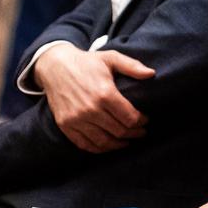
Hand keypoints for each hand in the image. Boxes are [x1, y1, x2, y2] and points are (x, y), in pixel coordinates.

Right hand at [34, 43, 154, 151]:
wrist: (55, 66)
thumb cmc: (86, 62)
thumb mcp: (111, 58)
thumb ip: (132, 66)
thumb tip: (152, 74)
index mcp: (104, 93)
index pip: (129, 117)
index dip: (141, 122)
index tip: (145, 120)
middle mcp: (90, 109)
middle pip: (119, 131)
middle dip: (134, 133)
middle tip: (141, 132)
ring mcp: (76, 119)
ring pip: (103, 142)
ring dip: (118, 144)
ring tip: (128, 141)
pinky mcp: (65, 125)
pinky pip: (85, 144)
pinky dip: (99, 149)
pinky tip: (108, 145)